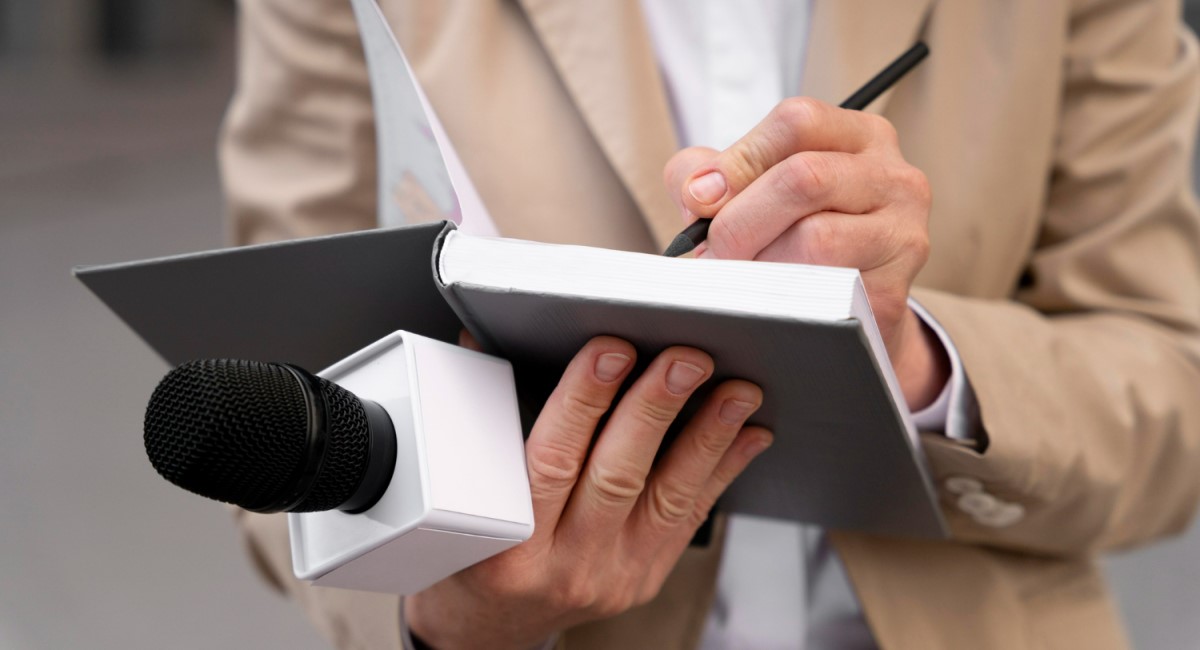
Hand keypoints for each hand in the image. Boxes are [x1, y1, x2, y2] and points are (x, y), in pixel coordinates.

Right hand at [406, 336, 771, 648]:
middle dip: (656, 408)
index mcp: (509, 544)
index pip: (551, 460)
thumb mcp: (459, 497)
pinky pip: (688, 518)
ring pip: (667, 498)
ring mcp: (611, 575)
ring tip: (735, 392)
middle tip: (685, 360)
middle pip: (617, 475)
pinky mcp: (645, 578)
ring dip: (707, 437)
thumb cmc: (473, 554)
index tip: (610, 351)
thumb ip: (482, 416)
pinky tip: (746, 433)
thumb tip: (481, 335)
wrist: (493, 624)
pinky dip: (721, 470)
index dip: (584, 400)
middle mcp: (564, 564)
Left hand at [663, 97, 946, 408]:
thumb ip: (706, 172)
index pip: (797, 121)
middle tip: (714, 250)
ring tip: (742, 277)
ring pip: (817, 238)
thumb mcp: (749, 187)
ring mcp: (902, 235)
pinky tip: (770, 300)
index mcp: (859, 137)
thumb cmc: (789, 236)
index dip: (740, 160)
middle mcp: (894, 177)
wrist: (843, 308)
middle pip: (805, 177)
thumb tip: (700, 192)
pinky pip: (826, 291)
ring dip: (761, 263)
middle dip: (741, 219)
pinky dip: (784, 297)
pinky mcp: (893, 292)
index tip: (701, 199)